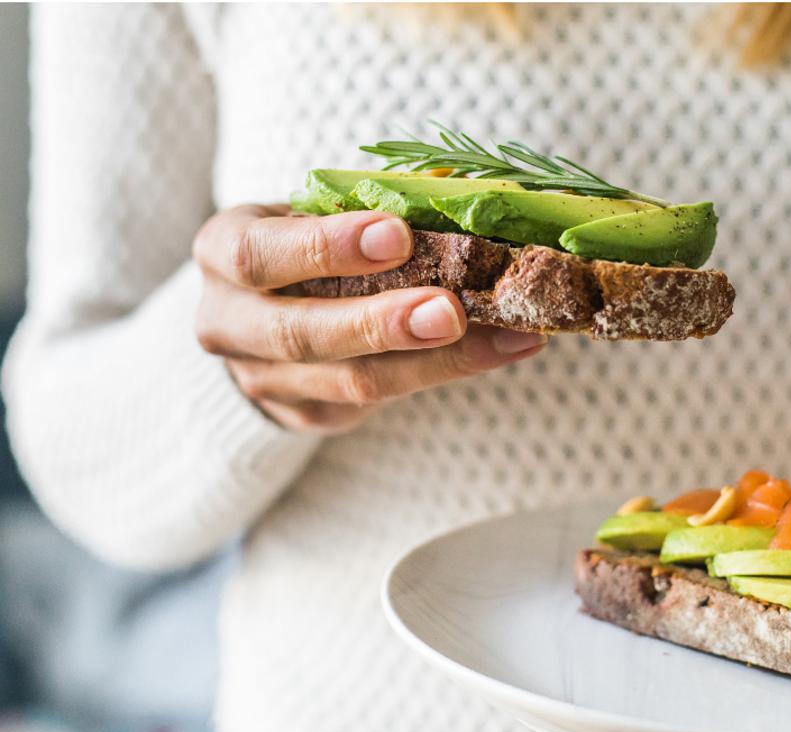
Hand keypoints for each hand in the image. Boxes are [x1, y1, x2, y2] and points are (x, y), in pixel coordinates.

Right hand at [193, 204, 546, 432]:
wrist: (262, 312)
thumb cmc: (304, 243)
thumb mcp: (315, 211)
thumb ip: (371, 204)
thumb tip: (462, 195)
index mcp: (222, 251)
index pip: (259, 254)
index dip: (325, 248)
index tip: (398, 235)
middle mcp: (228, 322)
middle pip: (300, 334)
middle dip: (382, 324)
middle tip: (451, 310)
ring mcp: (262, 380)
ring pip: (352, 382)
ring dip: (437, 361)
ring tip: (508, 336)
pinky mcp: (306, 416)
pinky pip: (379, 404)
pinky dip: (447, 374)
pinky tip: (503, 349)